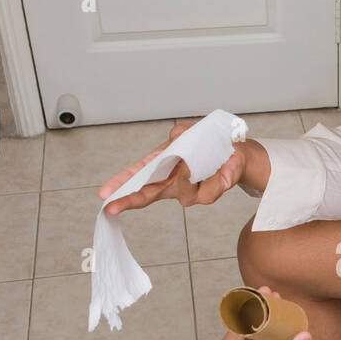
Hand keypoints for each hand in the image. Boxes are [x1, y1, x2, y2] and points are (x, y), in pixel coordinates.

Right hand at [98, 119, 245, 214]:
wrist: (235, 152)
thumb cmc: (207, 142)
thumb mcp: (189, 132)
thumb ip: (180, 135)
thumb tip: (177, 145)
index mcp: (160, 166)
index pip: (137, 176)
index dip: (121, 184)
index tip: (105, 195)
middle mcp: (170, 183)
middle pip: (146, 195)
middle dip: (128, 200)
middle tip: (111, 208)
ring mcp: (187, 192)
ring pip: (182, 191)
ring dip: (189, 175)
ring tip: (199, 161)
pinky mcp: (206, 196)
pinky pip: (207, 192)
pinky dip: (214, 179)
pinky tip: (218, 171)